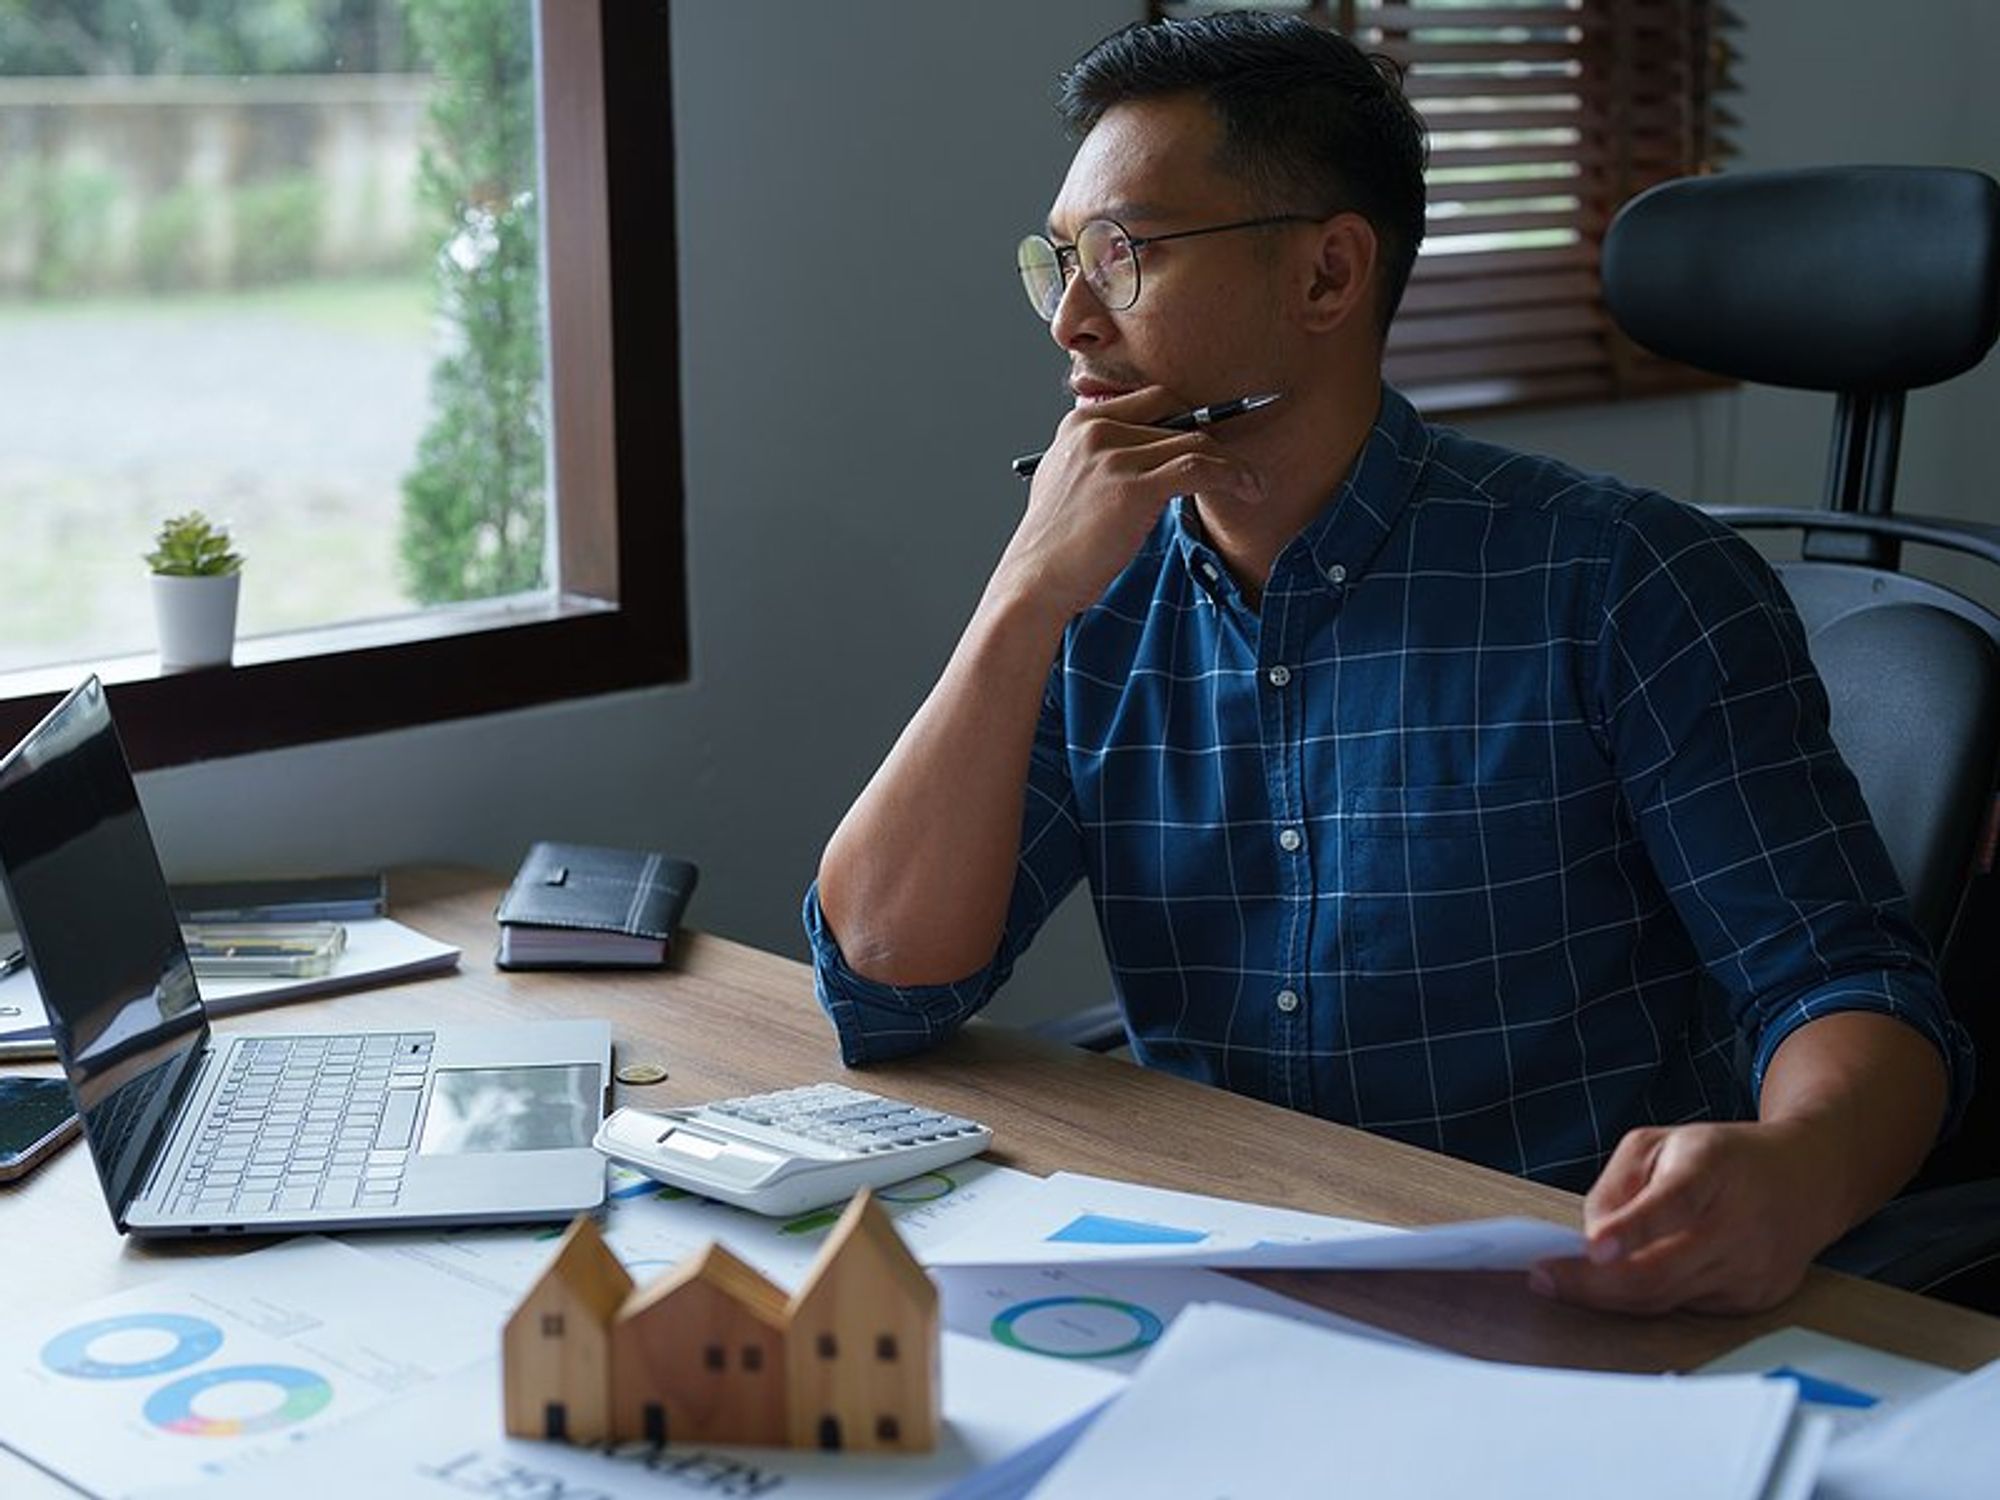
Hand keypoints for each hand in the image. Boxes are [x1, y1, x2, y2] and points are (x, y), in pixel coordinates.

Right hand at [995, 386, 1265, 621]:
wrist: (1035, 581)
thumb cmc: (1055, 542)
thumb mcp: (1066, 480)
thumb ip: (1097, 455)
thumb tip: (1139, 448)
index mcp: (1080, 423)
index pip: (1154, 399)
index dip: (1192, 416)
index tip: (1217, 437)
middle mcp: (1096, 430)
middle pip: (1179, 417)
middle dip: (1216, 439)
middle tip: (1239, 465)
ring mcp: (1114, 457)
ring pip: (1195, 441)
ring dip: (1233, 463)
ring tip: (1252, 484)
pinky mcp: (1133, 488)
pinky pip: (1199, 468)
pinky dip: (1232, 475)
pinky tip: (1250, 489)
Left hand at [1528, 1120, 1841, 1314]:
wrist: (1807, 1179)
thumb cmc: (1720, 1157)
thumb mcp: (1658, 1144)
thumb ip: (1617, 1187)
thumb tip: (1589, 1241)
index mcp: (1712, 1168)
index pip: (1672, 1203)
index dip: (1632, 1229)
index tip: (1594, 1247)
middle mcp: (1738, 1222)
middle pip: (1661, 1270)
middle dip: (1593, 1284)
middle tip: (1545, 1280)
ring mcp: (1751, 1267)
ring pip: (1666, 1299)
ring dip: (1609, 1297)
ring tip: (1565, 1283)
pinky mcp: (1755, 1298)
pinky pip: (1686, 1309)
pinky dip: (1647, 1300)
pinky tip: (1623, 1284)